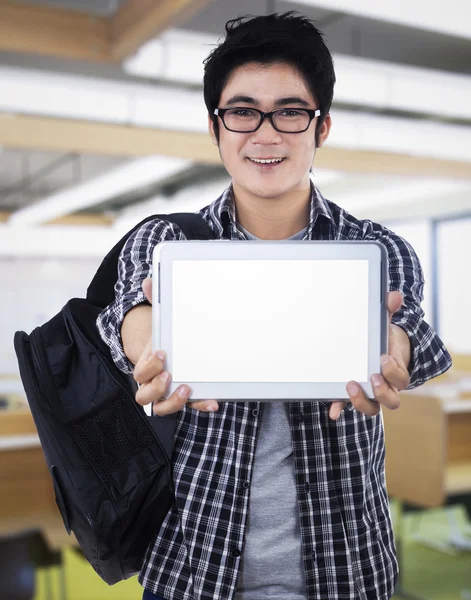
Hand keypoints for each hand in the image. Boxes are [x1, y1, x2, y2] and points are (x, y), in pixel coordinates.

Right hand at [133, 278, 218, 415]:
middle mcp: (154, 382)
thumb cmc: (166, 336)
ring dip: (173, 402)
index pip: (140, 373)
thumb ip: (155, 299)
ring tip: (187, 389)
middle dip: (156, 387)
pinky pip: (190, 407)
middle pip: (144, 396)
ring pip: (161, 408)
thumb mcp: (162, 318)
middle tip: (169, 374)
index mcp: (146, 365)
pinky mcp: (186, 397)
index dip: (149, 366)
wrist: (173, 347)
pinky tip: (213, 401)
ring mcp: (169, 393)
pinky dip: (200, 405)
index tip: (163, 353)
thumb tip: (149, 281)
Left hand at [329, 291, 409, 419]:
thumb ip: (388, 310)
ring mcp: (370, 394)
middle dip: (382, 391)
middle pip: (391, 400)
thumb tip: (394, 295)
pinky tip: (332, 410)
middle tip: (371, 376)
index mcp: (397, 371)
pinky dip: (340, 408)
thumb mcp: (386, 325)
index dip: (393, 372)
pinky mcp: (353, 395)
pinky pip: (347, 406)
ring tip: (350, 386)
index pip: (401, 378)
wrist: (378, 351)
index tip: (383, 358)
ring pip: (372, 408)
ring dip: (362, 401)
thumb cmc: (383, 340)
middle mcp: (386, 387)